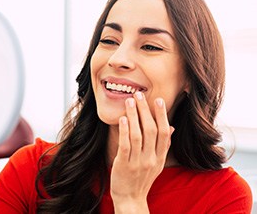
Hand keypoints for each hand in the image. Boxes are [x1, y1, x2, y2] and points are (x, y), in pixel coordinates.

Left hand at [110, 92, 173, 213]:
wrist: (130, 199)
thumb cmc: (142, 178)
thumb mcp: (157, 163)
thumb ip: (163, 145)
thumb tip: (171, 127)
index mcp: (160, 157)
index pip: (164, 133)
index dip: (162, 115)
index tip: (158, 100)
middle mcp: (151, 159)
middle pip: (151, 131)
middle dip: (145, 111)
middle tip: (139, 95)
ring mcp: (138, 163)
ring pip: (138, 135)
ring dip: (134, 116)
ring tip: (129, 101)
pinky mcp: (124, 165)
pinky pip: (125, 146)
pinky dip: (124, 131)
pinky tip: (123, 119)